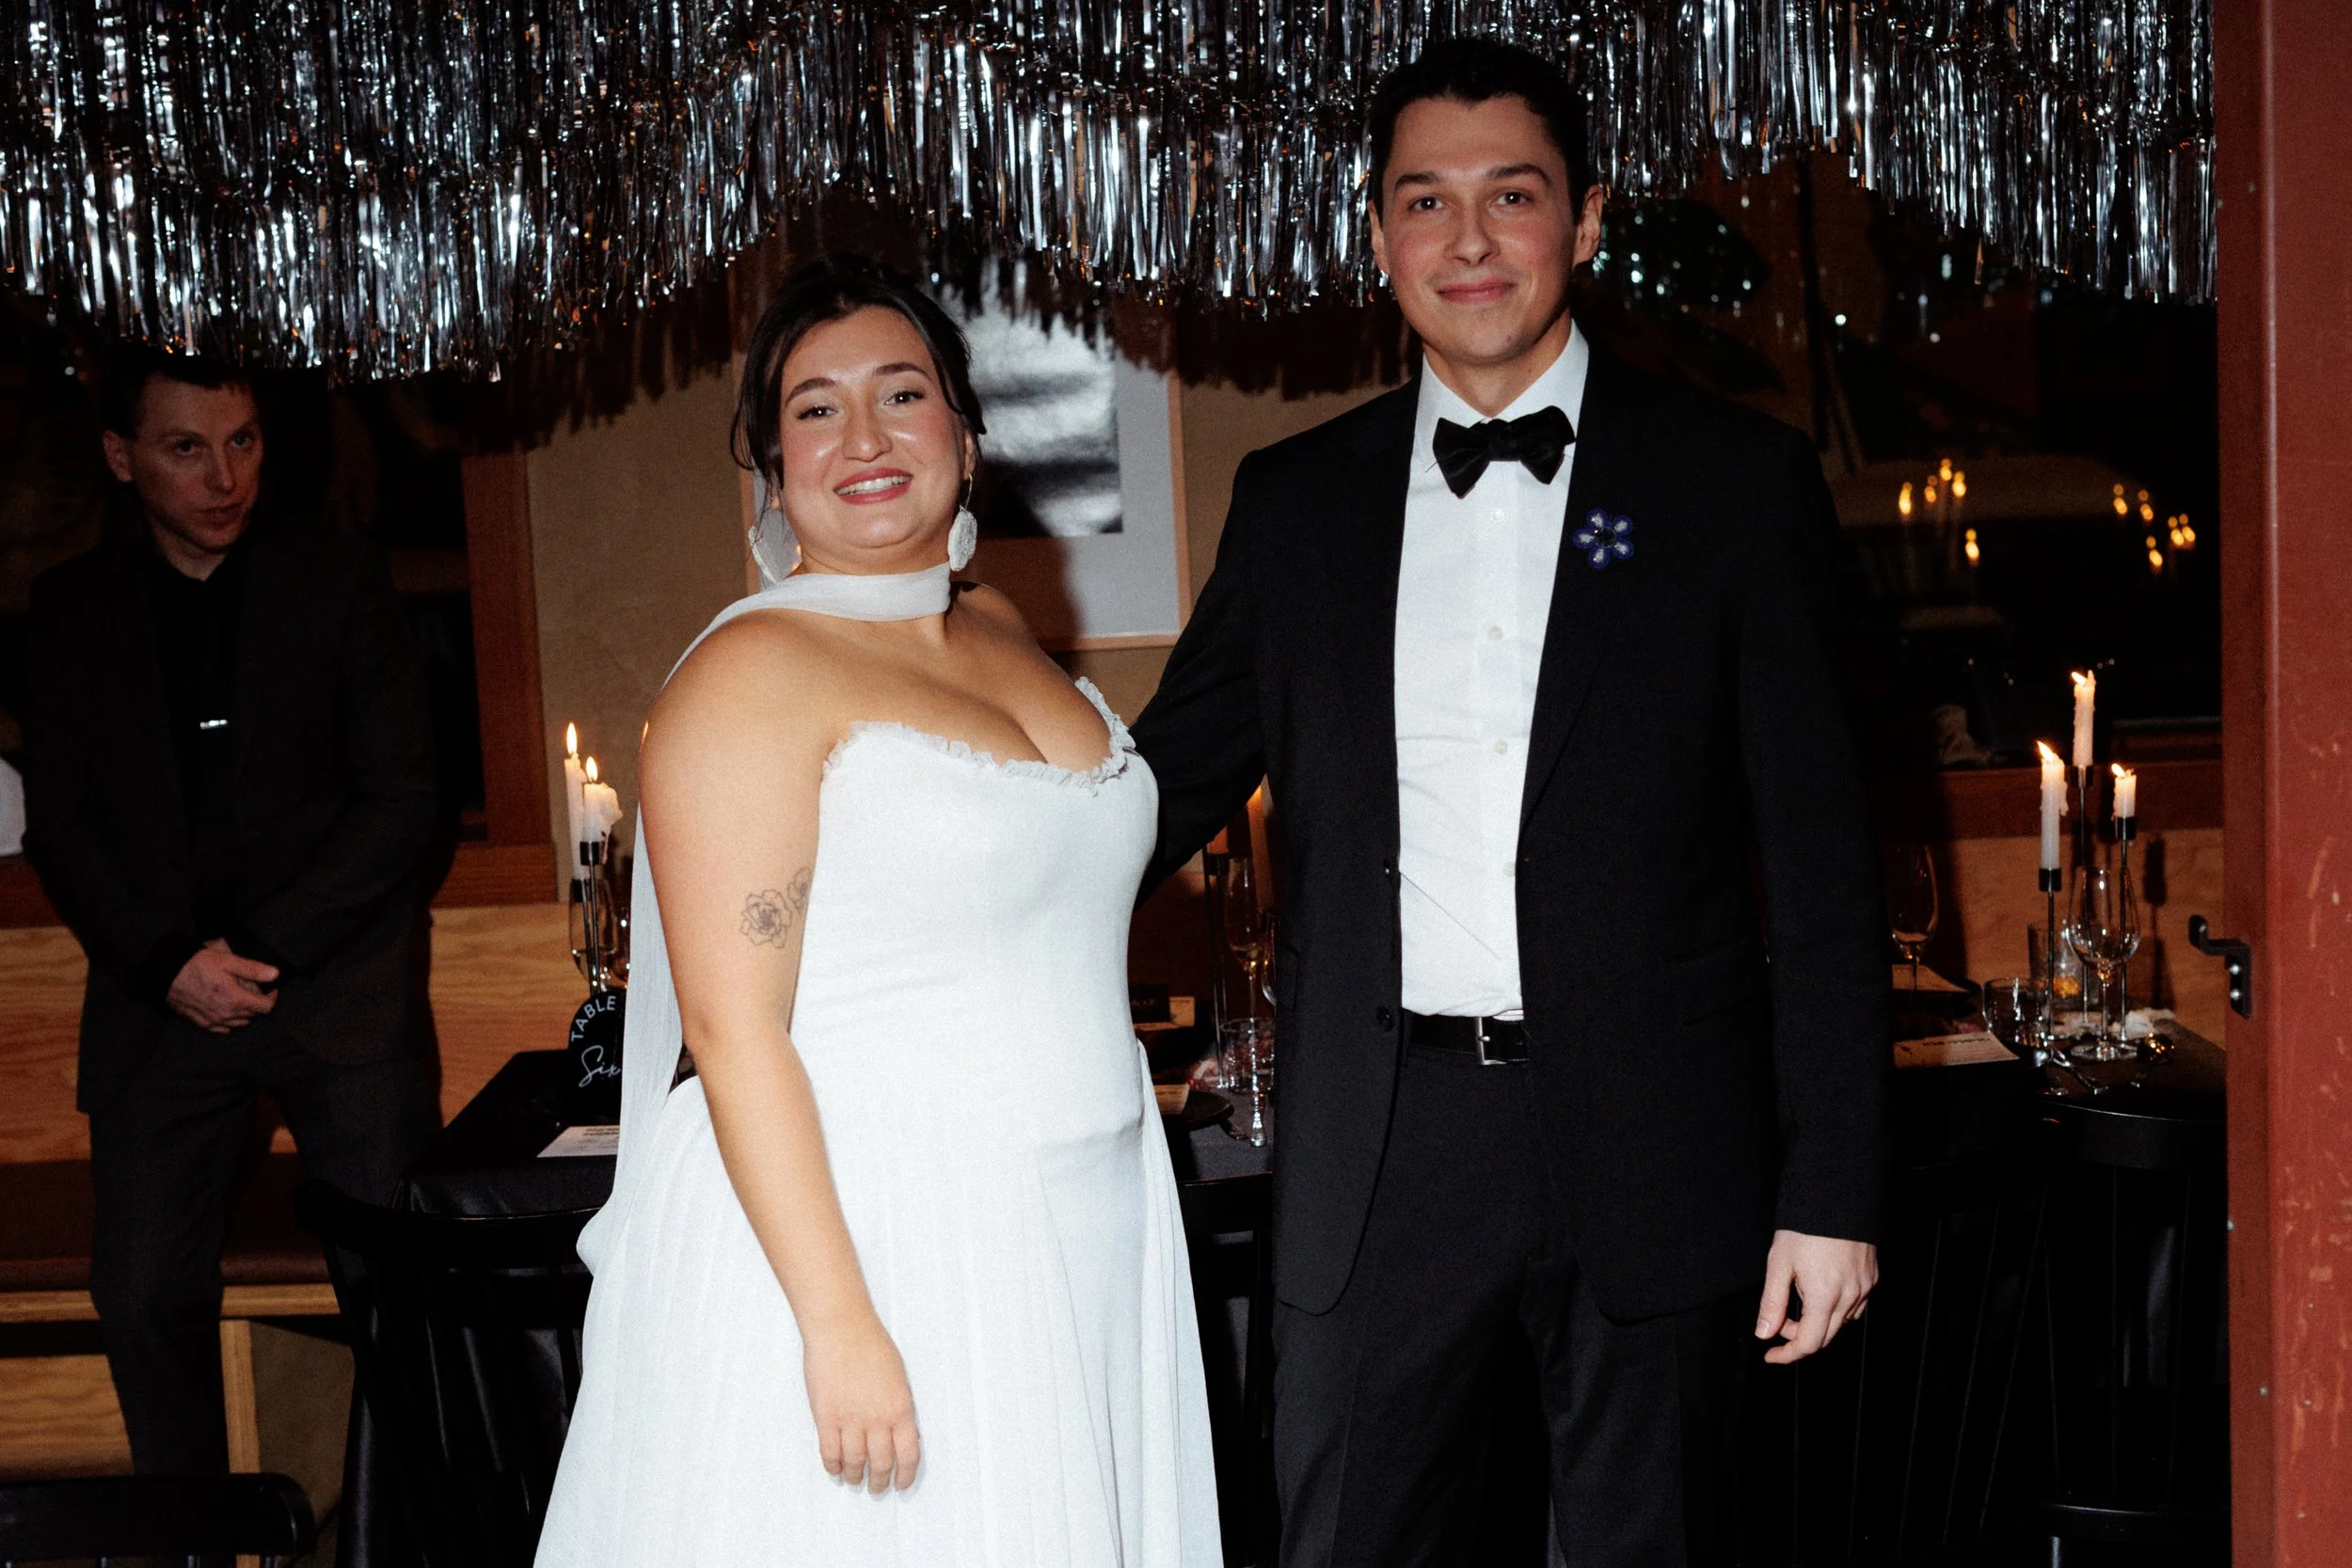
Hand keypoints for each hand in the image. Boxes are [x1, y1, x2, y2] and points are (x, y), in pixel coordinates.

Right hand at [166, 939, 279, 1032]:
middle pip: (253, 1015)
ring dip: (245, 1013)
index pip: (265, 1007)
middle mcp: (226, 1015)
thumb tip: (275, 974)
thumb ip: (253, 969)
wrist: (167, 975)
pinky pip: (223, 1028)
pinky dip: (230, 1021)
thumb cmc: (197, 965)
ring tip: (241, 997)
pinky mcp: (201, 1024)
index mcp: (235, 1000)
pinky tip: (226, 1009)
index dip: (272, 997)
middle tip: (255, 989)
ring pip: (239, 1023)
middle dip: (258, 1003)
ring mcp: (213, 1022)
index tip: (271, 988)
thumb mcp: (228, 961)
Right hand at [802, 1311, 919, 1492]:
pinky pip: (830, 1453)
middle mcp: (877, 1419)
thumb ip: (900, 1408)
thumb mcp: (898, 1378)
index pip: (908, 1455)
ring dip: (856, 1477)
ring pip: (855, 1463)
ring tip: (855, 1480)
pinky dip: (833, 1466)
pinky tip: (835, 1469)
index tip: (901, 1484)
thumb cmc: (871, 1345)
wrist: (841, 1328)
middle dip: (880, 1481)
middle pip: (881, 1464)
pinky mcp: (826, 1418)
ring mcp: (850, 1420)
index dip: (905, 1475)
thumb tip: (903, 1434)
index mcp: (900, 1408)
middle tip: (877, 1488)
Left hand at [1755, 1229, 1877, 1364]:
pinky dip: (1836, 1309)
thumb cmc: (1805, 1227)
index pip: (1808, 1343)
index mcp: (1824, 1296)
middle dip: (1798, 1336)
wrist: (1836, 1197)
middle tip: (1779, 1320)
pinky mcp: (1872, 1278)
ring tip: (1799, 1296)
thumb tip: (1765, 1333)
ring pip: (1841, 1323)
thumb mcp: (1779, 1263)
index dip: (1787, 1354)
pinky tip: (1822, 1292)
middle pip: (1825, 1337)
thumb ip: (1772, 1302)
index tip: (1771, 1354)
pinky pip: (1855, 1306)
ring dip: (1818, 1322)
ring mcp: (1864, 1288)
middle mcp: (1850, 1297)